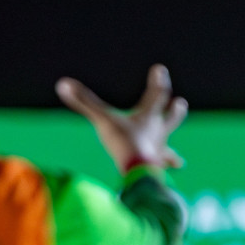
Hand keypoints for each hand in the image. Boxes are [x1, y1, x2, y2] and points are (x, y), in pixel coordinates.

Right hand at [57, 64, 186, 173]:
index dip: (158, 81)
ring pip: (168, 149)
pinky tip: (170, 174)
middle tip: (181, 103)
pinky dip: (164, 171)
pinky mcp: (156, 169)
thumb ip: (84, 102)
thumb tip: (63, 83)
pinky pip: (162, 170)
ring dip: (172, 152)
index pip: (157, 94)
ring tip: (179, 160)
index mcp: (148, 117)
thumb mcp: (103, 120)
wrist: (139, 172)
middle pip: (171, 118)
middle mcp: (158, 133)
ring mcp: (158, 152)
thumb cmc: (124, 143)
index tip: (160, 69)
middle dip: (175, 110)